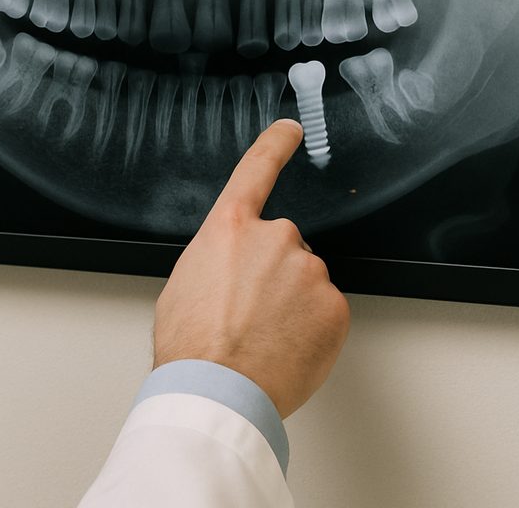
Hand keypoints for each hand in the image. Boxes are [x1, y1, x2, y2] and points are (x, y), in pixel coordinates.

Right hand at [152, 118, 349, 418]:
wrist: (218, 389)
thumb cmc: (191, 346)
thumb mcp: (184, 285)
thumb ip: (216, 261)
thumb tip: (230, 273)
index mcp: (230, 229)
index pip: (256, 170)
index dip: (275, 145)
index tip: (290, 129)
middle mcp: (274, 238)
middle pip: (283, 246)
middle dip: (272, 275)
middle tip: (249, 314)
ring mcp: (309, 271)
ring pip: (305, 282)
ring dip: (292, 304)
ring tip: (263, 339)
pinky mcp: (335, 305)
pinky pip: (325, 312)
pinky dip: (311, 329)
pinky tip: (285, 349)